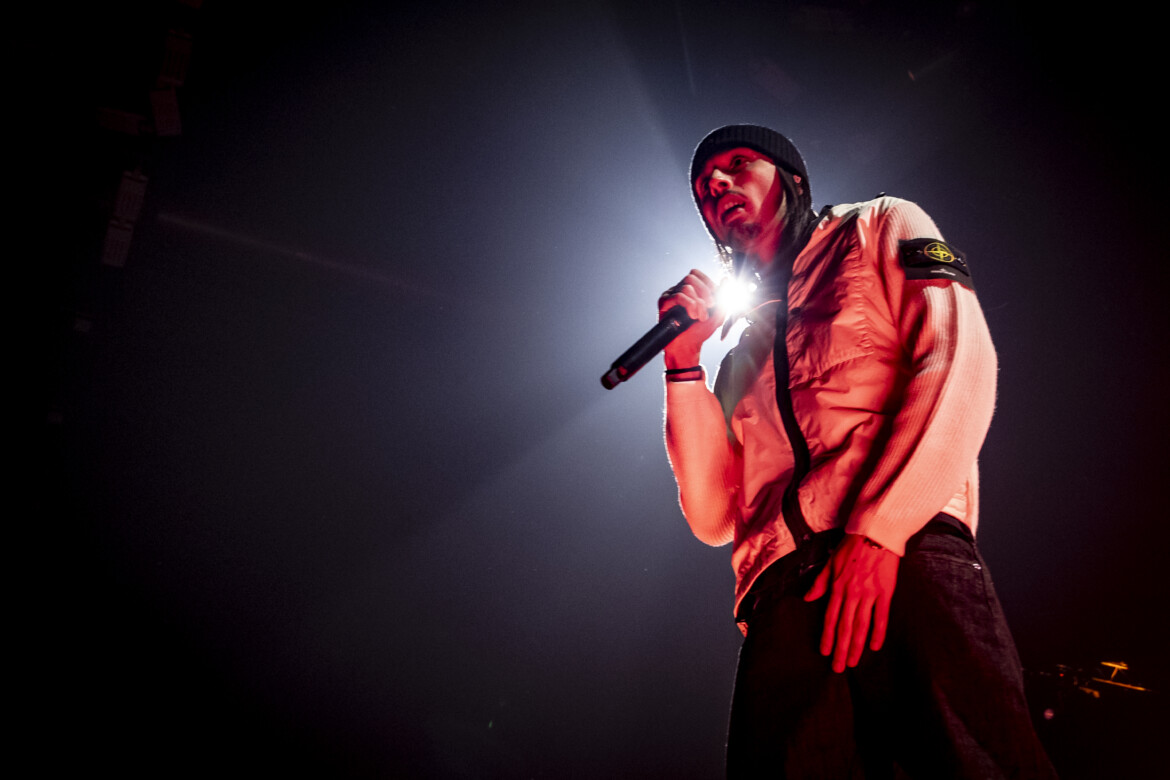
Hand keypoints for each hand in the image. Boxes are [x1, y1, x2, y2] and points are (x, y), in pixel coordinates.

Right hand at [658, 269, 724, 367]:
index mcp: (691, 290)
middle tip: (709, 307)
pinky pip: (678, 296)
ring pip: (686, 286)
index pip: (696, 274)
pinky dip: (689, 305)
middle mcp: (679, 290)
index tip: (714, 298)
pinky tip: (692, 316)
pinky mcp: (663, 303)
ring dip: (697, 302)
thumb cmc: (700, 332)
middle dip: (704, 292)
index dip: (707, 282)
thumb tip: (726, 279)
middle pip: (691, 277)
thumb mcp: (718, 314)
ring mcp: (670, 296)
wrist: (688, 346)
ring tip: (700, 317)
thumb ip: (724, 297)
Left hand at [804, 533, 898, 672]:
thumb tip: (808, 597)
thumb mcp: (830, 563)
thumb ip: (820, 582)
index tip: (824, 652)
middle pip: (844, 627)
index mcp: (837, 587)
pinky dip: (878, 632)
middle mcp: (851, 593)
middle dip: (840, 649)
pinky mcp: (885, 592)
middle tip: (838, 667)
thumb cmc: (851, 546)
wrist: (875, 534)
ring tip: (852, 662)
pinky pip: (882, 617)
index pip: (830, 618)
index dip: (827, 636)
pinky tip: (875, 647)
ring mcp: (869, 594)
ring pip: (860, 625)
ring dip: (856, 646)